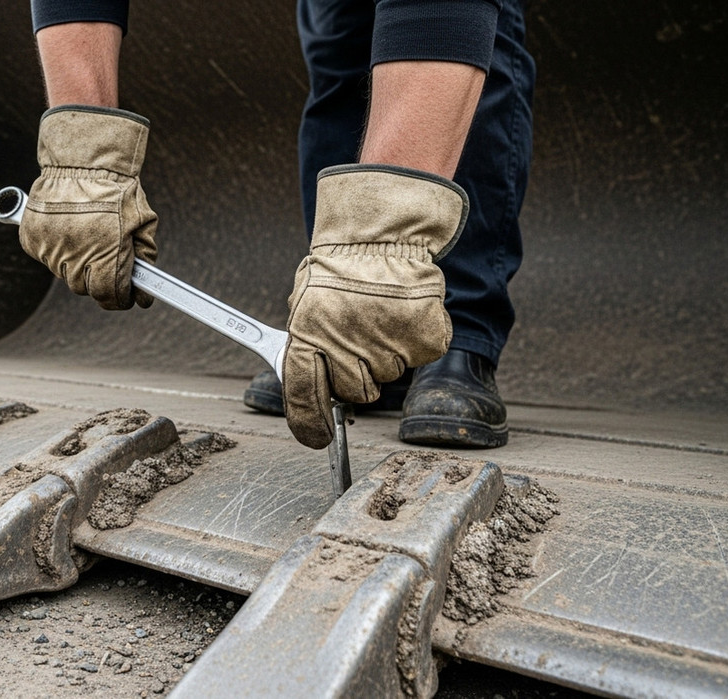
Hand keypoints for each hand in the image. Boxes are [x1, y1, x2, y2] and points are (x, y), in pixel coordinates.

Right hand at [19, 106, 157, 309]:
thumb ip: (144, 258)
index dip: (119, 299)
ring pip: (64, 273)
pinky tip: (67, 228)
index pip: (109, 296)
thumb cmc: (116, 189)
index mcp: (106, 256)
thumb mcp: (143, 221)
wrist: (81, 160)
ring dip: (76, 262)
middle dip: (98, 279)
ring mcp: (50, 250)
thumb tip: (143, 291)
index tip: (124, 295)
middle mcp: (75, 258)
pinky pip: (46, 256)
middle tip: (105, 257)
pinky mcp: (31, 240)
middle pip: (85, 288)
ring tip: (86, 233)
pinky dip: (56, 248)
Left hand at [283, 165, 467, 447]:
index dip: (309, 425)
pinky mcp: (423, 338)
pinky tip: (402, 313)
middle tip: (359, 336)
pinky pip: (419, 356)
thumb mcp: (305, 307)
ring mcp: (387, 343)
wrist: (380, 234)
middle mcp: (346, 344)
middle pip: (357, 392)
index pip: (304, 397)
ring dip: (386, 353)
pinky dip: (415, 339)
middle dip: (358, 373)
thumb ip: (307, 348)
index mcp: (308, 336)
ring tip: (379, 315)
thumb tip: (308, 389)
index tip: (317, 437)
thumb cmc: (339, 270)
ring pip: (390, 375)